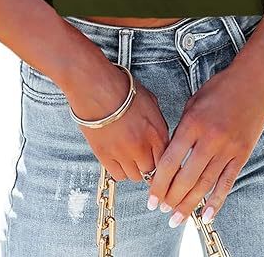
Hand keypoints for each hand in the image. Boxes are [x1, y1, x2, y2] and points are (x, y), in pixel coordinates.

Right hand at [66, 58, 169, 181]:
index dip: (161, 160)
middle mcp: (142, 146)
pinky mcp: (105, 156)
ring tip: (128, 156)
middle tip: (142, 157)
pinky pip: (117, 175)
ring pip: (134, 176)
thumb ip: (158, 123)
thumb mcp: (150, 101)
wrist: (97, 87)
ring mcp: (124, 153)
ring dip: (133, 168)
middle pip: (151, 171)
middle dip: (148, 165)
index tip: (157, 161)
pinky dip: (119, 170)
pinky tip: (118, 158)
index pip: (166, 159)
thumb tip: (159, 136)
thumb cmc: (121, 88)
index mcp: (156, 131)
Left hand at [146, 55, 263, 226]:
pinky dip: (216, 200)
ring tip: (177, 219)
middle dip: (171, 198)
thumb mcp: (193, 103)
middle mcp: (209, 138)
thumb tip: (169, 157)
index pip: (171, 161)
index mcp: (193, 123)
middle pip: (186, 178)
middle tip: (162, 211)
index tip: (151, 198)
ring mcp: (228, 147)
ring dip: (189, 204)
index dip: (159, 183)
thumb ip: (182, 130)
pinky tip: (206, 214)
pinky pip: (227, 181)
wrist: (253, 81)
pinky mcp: (242, 153)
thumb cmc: (220, 88)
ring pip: (205, 184)